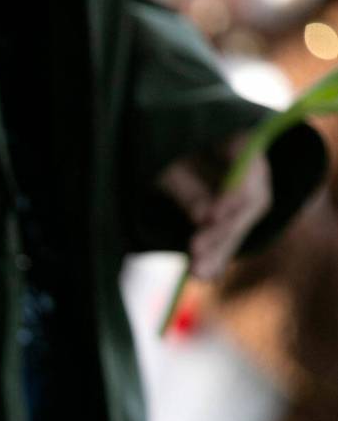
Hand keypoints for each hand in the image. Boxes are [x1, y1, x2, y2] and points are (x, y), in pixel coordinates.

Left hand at [157, 133, 271, 280]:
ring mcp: (248, 200)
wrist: (169, 164)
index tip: (213, 216)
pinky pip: (229, 243)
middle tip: (194, 250)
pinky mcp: (234, 224)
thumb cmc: (167, 156)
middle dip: (221, 231)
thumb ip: (189, 190)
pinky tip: (204, 276)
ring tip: (196, 272)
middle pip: (248, 204)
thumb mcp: (170, 168)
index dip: (233, 195)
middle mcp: (254, 172)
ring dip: (219, 252)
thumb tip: (206, 218)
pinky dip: (216, 260)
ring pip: (239, 228)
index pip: (248, 168)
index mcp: (241, 143)